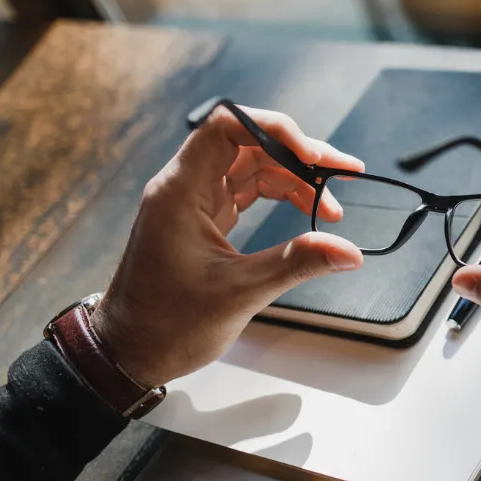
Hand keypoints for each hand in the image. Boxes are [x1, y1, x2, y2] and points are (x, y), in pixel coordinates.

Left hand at [90, 105, 364, 387]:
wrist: (130, 352)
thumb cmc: (168, 325)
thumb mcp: (240, 293)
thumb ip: (296, 263)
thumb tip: (350, 252)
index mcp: (180, 191)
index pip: (228, 127)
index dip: (277, 131)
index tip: (317, 157)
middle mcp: (184, 187)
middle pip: (248, 143)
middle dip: (299, 155)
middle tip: (344, 176)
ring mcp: (193, 202)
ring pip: (252, 166)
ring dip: (295, 178)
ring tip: (332, 207)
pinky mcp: (202, 219)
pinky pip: (246, 190)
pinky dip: (280, 196)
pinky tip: (306, 212)